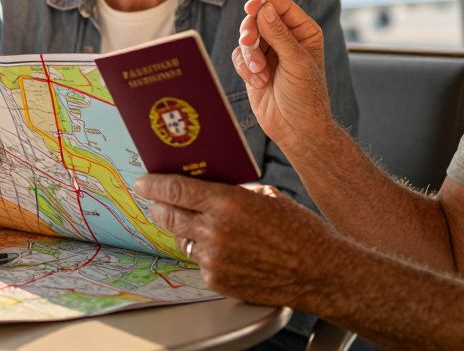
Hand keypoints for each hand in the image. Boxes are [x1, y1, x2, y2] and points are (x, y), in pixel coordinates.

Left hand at [135, 174, 343, 308]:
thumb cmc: (300, 231)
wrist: (319, 271)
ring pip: (183, 239)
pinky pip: (200, 261)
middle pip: (169, 215)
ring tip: (195, 223)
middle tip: (157, 201)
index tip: (143, 182)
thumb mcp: (267, 196)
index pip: (176, 189)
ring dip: (184, 229)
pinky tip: (222, 248)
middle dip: (159, 206)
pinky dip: (205, 253)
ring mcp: (214, 258)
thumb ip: (235, 192)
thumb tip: (211, 189)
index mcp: (228, 202)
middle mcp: (215, 230)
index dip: (154, 184)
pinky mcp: (217, 280)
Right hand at [232, 0, 333, 143]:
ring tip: (260, 74)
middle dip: (251, 32)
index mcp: (303, 32)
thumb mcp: (296, 62)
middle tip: (249, 41)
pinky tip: (258, 82)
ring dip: (250, 56)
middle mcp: (285, 38)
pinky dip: (245, 69)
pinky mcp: (253, 66)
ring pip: (246, 38)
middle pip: (258, 18)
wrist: (295, 128)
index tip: (250, 8)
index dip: (265, 3)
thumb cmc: (306, 96)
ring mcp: (268, 52)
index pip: (282, 6)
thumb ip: (279, 34)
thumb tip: (265, 8)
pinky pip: (239, 56)